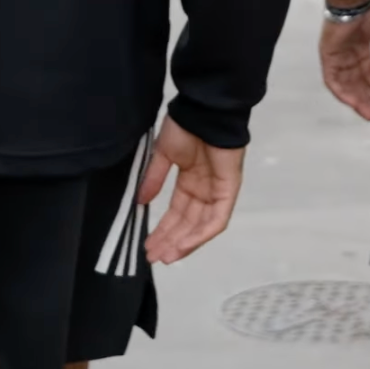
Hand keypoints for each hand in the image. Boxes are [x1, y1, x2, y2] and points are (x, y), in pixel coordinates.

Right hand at [136, 119, 245, 265]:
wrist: (204, 111)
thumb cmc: (185, 127)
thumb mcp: (162, 154)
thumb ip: (154, 179)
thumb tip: (141, 201)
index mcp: (190, 180)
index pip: (177, 213)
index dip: (163, 230)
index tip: (147, 245)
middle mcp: (204, 190)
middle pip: (187, 223)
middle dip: (170, 241)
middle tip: (153, 257)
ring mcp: (217, 191)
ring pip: (201, 226)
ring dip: (183, 243)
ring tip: (165, 257)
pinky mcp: (228, 191)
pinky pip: (216, 219)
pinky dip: (200, 234)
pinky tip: (184, 245)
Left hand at [320, 1, 369, 121]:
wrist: (356, 1)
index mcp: (362, 50)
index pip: (369, 76)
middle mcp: (349, 57)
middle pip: (357, 85)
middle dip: (368, 101)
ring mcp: (337, 58)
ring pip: (346, 86)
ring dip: (358, 101)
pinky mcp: (328, 58)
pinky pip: (333, 80)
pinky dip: (342, 93)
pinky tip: (354, 103)